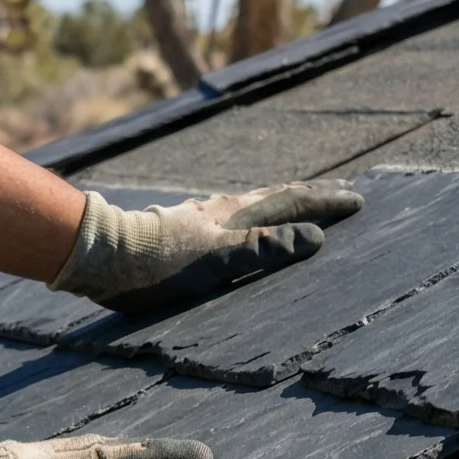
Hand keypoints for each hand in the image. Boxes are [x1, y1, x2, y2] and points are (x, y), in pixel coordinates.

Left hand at [49, 184, 364, 312]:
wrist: (101, 256)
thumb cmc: (157, 266)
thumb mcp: (217, 262)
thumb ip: (263, 250)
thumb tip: (315, 238)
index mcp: (235, 216)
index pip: (292, 203)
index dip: (326, 203)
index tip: (357, 199)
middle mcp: (221, 210)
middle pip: (276, 198)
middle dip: (311, 196)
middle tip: (340, 192)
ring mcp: (202, 218)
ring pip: (253, 206)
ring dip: (282, 205)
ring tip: (299, 205)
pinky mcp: (183, 229)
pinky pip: (232, 219)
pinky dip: (253, 218)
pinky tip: (240, 225)